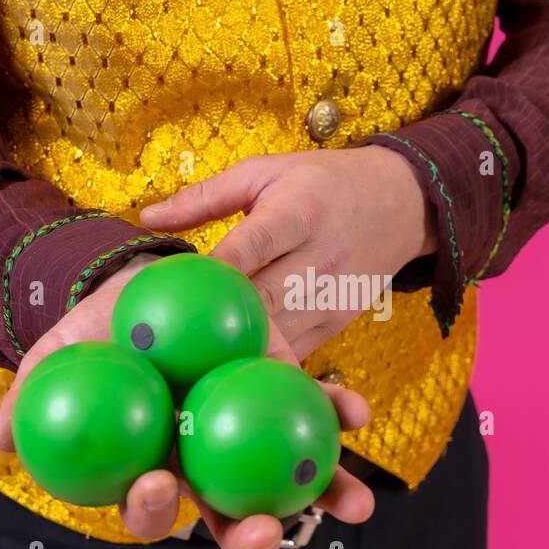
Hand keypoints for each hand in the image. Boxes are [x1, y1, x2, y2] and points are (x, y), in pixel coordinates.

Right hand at [0, 253, 374, 548]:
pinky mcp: (288, 395)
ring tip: (354, 505)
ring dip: (323, 495)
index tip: (157, 486)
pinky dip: (340, 413)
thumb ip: (35, 394)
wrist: (155, 283)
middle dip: (249, 536)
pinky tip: (357, 412)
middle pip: (228, 515)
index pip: (152, 507)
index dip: (155, 511)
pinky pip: (317, 411)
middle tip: (263, 531)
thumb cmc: (101, 329)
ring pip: (287, 480)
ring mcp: (252, 435)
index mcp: (153, 466)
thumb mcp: (63, 352)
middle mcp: (206, 463)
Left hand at [141, 146, 435, 360]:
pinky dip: (264, 365)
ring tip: (187, 369)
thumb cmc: (322, 183)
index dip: (219, 267)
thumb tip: (146, 218)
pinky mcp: (337, 324)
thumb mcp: (267, 171)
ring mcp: (332, 296)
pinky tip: (227, 376)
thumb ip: (206, 196)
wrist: (402, 204)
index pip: (254, 242)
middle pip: (263, 300)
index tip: (179, 285)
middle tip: (163, 344)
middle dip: (218, 323)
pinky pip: (296, 353)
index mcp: (299, 211)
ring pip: (281, 336)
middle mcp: (319, 257)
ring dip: (238, 353)